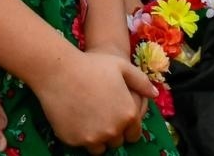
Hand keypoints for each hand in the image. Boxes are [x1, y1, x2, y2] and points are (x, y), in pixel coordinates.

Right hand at [32, 48, 150, 152]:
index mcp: (128, 115)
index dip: (126, 127)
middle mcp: (113, 130)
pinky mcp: (74, 141)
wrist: (59, 70)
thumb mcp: (122, 66)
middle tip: (100, 115)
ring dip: (96, 138)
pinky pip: (80, 144)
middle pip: (116, 142)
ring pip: (99, 148)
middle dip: (111, 132)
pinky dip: (79, 136)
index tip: (117, 118)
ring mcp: (93, 138)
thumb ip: (141, 82)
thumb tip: (154, 93)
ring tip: (88, 119)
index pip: (133, 134)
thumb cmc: (92, 65)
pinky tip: (74, 118)